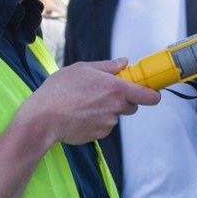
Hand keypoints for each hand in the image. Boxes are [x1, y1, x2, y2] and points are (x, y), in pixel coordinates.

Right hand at [23, 58, 160, 144]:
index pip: (148, 96)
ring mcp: (108, 123)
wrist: (43, 118)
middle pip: (132, 106)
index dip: (153, 94)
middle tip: (103, 94)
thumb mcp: (82, 69)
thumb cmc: (60, 90)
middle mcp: (116, 107)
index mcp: (116, 88)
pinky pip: (103, 127)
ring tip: (83, 104)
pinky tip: (79, 115)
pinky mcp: (99, 135)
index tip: (152, 92)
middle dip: (123, 100)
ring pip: (114, 116)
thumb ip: (107, 66)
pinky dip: (95, 122)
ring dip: (106, 110)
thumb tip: (124, 62)